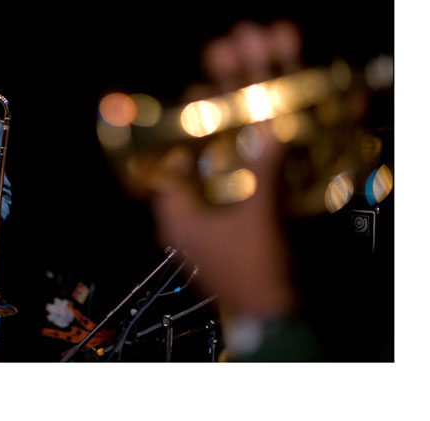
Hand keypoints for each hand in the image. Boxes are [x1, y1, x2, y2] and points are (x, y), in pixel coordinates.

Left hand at [149, 20, 302, 317]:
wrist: (268, 314)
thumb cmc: (253, 266)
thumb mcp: (259, 215)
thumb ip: (264, 171)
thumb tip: (270, 130)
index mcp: (175, 217)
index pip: (159, 170)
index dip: (168, 141)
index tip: (182, 116)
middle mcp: (175, 225)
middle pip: (176, 177)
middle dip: (192, 150)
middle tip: (206, 122)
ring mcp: (191, 236)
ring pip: (191, 193)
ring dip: (206, 169)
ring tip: (221, 139)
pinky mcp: (208, 242)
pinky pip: (206, 207)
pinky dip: (218, 188)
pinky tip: (236, 172)